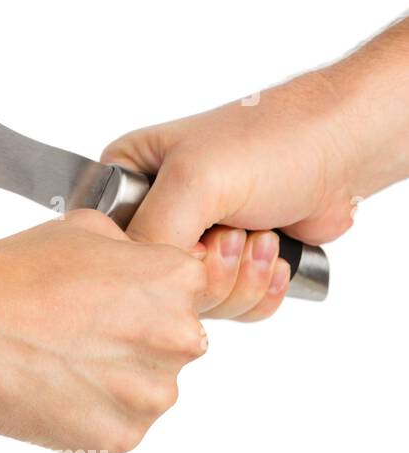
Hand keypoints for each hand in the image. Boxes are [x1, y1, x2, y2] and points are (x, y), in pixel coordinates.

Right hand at [0, 210, 207, 452]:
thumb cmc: (8, 279)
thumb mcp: (83, 229)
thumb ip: (132, 251)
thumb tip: (141, 266)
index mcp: (176, 282)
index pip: (187, 293)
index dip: (143, 296)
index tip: (111, 303)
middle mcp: (178, 337)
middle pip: (171, 343)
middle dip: (133, 340)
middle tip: (79, 333)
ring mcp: (151, 392)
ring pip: (146, 388)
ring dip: (114, 380)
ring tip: (60, 362)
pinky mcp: (122, 435)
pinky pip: (118, 424)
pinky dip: (90, 413)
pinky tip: (54, 387)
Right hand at [102, 71, 365, 320]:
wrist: (341, 147)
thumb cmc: (270, 142)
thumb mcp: (193, 181)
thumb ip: (151, 234)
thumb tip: (140, 287)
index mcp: (127, 183)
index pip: (112, 248)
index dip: (154, 260)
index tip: (194, 240)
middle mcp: (153, 214)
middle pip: (155, 285)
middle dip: (207, 272)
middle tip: (235, 235)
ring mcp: (193, 243)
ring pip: (194, 303)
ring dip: (239, 280)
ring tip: (261, 236)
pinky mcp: (230, 268)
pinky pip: (229, 310)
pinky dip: (257, 293)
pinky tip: (272, 257)